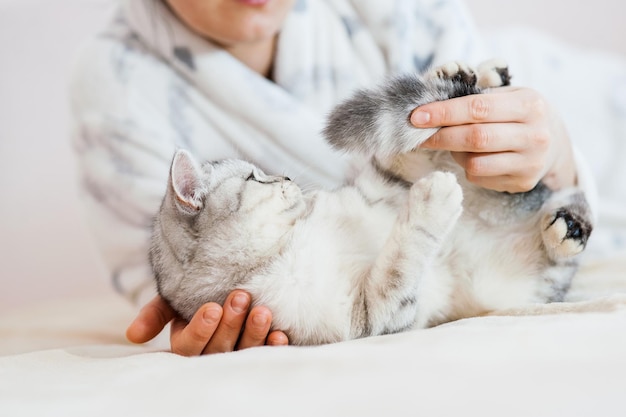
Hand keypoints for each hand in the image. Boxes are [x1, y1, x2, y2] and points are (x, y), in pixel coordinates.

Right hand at [126, 291, 288, 355]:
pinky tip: (280, 334)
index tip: (212, 307)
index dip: (201, 330)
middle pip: (218, 349)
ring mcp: (238, 354)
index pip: (190, 346)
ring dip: (253, 334)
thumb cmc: (197, 290)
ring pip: (243, 352)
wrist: (231, 280)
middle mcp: (212, 353)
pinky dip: (274, 346)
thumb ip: (156, 312)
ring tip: (262, 311)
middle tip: (240, 297)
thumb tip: (133, 335)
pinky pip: (267, 353)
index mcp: (187, 343)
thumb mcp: (174, 298)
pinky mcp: (262, 350)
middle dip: (230, 323)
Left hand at [410, 86, 576, 192]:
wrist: (555, 143)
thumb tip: (431, 107)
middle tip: (419, 134)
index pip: (478, 108)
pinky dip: (467, 167)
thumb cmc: (520, 114)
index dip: (444, 113)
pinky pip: (480, 177)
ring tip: (454, 144)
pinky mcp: (522, 182)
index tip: (417, 117)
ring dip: (455, 154)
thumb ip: (476, 98)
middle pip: (475, 138)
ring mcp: (530, 162)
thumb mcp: (509, 96)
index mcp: (529, 105)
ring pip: (475, 163)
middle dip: (441, 136)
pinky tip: (472, 157)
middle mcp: (534, 135)